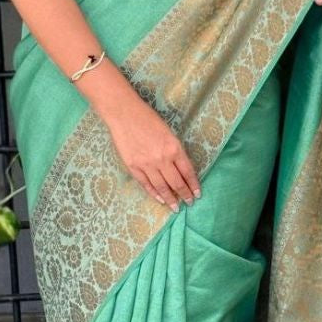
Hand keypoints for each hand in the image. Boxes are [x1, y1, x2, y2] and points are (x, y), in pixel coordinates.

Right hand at [101, 93, 200, 211]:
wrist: (124, 114)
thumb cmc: (148, 119)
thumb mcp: (168, 133)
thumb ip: (175, 151)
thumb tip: (181, 169)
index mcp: (174, 148)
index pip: (188, 172)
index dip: (193, 185)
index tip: (198, 193)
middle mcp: (162, 159)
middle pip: (176, 183)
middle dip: (185, 195)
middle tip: (190, 203)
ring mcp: (147, 165)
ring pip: (162, 187)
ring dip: (171, 199)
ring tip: (176, 207)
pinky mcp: (133, 167)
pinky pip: (146, 185)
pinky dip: (154, 194)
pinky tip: (161, 199)